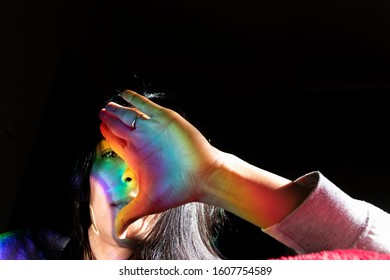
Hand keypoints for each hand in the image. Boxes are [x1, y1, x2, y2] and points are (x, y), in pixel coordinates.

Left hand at [99, 90, 221, 236]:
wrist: (203, 176)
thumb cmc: (177, 189)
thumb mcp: (148, 203)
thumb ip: (129, 214)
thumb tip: (118, 234)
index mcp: (136, 156)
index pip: (116, 141)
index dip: (106, 133)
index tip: (99, 126)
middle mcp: (143, 141)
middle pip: (120, 125)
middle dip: (109, 118)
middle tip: (100, 111)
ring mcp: (153, 129)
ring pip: (130, 114)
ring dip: (118, 109)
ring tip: (107, 104)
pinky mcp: (166, 119)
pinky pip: (147, 106)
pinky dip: (135, 100)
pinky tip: (124, 94)